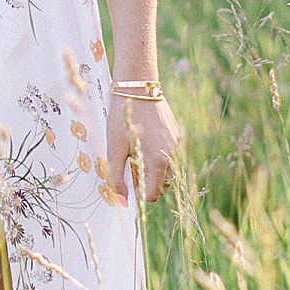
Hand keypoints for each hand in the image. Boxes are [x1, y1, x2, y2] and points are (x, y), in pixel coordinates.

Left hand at [104, 90, 180, 205]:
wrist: (137, 87)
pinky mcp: (175, 133)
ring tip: (135, 154)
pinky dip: (157, 155)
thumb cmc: (123, 119)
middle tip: (129, 167)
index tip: (126, 183)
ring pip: (167, 170)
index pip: (151, 195)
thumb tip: (120, 202)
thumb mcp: (114, 150)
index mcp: (157, 161)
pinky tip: (143, 140)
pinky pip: (169, 153)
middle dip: (146, 183)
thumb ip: (116, 179)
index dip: (137, 194)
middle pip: (162, 185)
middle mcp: (171, 155)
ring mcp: (175, 143)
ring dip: (153, 170)